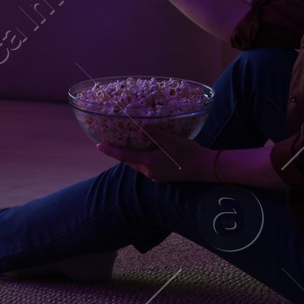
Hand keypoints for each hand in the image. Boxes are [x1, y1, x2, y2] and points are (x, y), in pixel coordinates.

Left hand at [98, 125, 212, 182]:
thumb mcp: (172, 140)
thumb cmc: (190, 153)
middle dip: (120, 152)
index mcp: (150, 163)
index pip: (125, 157)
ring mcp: (156, 176)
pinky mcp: (162, 176)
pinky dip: (142, 158)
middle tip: (111, 141)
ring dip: (132, 155)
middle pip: (129, 161)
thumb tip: (140, 126)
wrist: (205, 168)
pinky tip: (146, 150)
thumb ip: (155, 133)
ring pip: (138, 164)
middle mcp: (150, 172)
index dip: (111, 151)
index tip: (98, 146)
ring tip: (127, 143)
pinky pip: (146, 167)